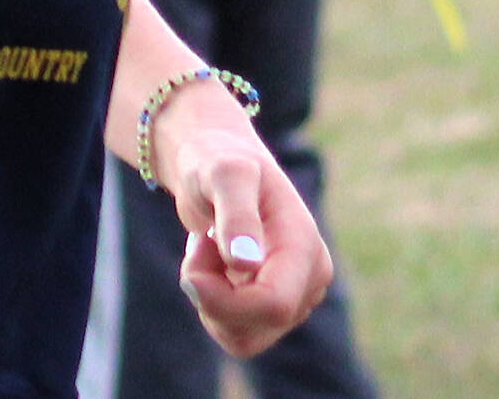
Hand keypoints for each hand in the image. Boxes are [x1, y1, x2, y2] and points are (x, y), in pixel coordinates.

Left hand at [169, 129, 333, 357]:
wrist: (213, 161)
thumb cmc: (218, 160)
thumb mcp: (224, 173)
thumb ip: (236, 213)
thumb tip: (246, 265)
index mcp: (304, 246)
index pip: (274, 305)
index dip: (224, 301)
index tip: (190, 268)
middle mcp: (308, 278)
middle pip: (255, 327)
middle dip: (211, 296)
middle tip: (201, 244)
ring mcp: (293, 297)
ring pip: (242, 338)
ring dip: (210, 301)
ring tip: (209, 251)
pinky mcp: (272, 308)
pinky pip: (234, 333)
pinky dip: (213, 305)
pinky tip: (214, 266)